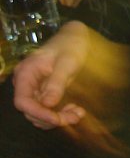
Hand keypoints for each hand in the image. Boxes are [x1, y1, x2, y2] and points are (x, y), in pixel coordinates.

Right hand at [12, 21, 129, 133]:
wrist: (75, 38)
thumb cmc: (70, 46)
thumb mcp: (67, 62)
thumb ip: (56, 83)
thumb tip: (48, 104)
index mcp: (25, 73)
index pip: (22, 101)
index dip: (38, 113)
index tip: (57, 119)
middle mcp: (25, 84)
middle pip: (31, 111)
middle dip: (52, 118)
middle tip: (76, 117)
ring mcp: (34, 89)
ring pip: (40, 113)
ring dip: (58, 118)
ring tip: (78, 114)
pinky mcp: (43, 93)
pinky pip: (48, 109)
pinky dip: (61, 114)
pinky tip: (76, 110)